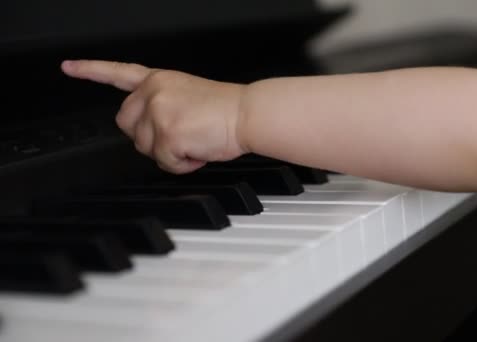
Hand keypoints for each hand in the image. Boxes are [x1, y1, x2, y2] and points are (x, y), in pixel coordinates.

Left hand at [61, 60, 248, 173]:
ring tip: (195, 142)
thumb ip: (161, 105)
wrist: (247, 114)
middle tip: (178, 136)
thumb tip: (151, 131)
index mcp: (159, 80)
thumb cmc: (226, 108)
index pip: (118, 73)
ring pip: (145, 149)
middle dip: (149, 137)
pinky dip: (183, 165)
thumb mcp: (187, 95)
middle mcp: (153, 93)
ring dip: (169, 153)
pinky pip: (165, 164)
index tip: (70, 67)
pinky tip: (199, 151)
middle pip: (127, 125)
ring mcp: (158, 114)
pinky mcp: (166, 136)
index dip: (91, 71)